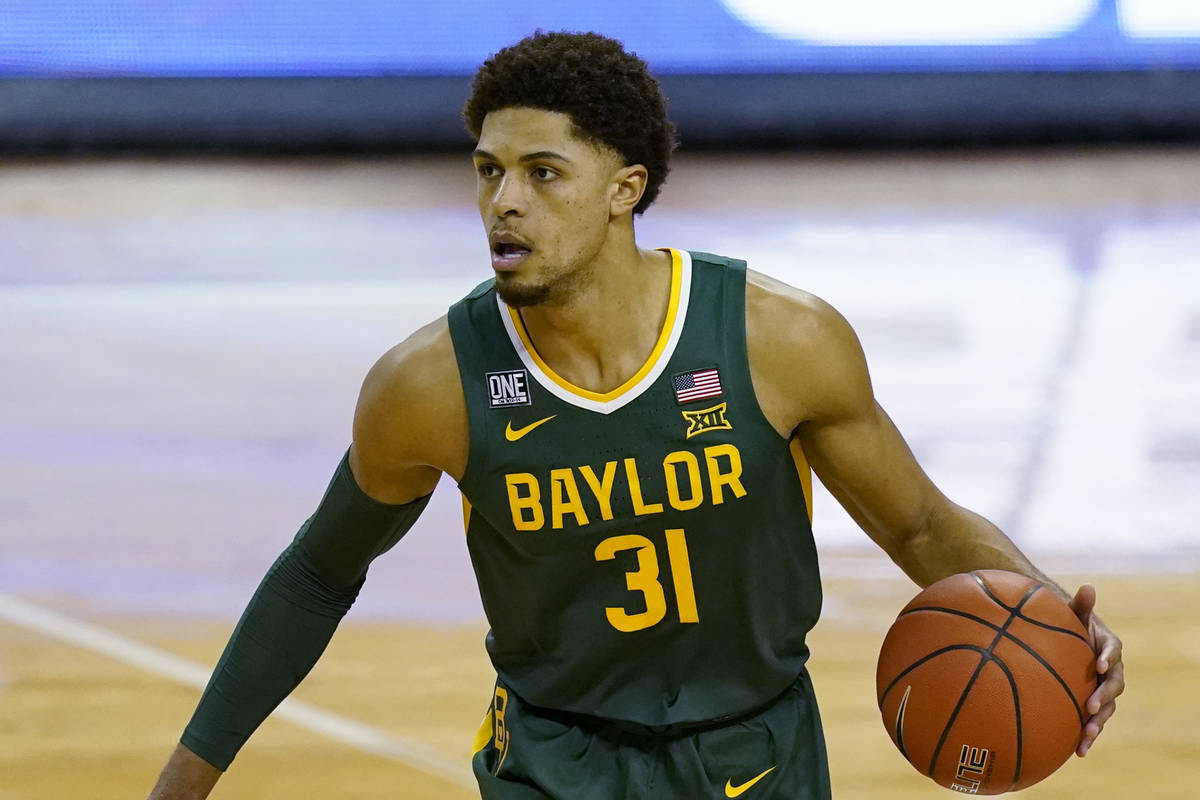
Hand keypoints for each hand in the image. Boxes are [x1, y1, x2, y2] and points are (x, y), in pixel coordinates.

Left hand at [1069, 584, 1124, 756]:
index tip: (1098, 665)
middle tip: (1091, 707)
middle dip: (1104, 698)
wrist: (1064, 640)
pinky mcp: (1092, 704)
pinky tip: (1077, 751)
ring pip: (1107, 709)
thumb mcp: (1074, 613)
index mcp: (1107, 647)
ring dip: (1098, 723)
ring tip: (1087, 735)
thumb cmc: (1068, 624)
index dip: (1107, 658)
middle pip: (1113, 686)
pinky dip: (1087, 735)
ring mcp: (1103, 689)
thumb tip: (1088, 587)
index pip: (1112, 652)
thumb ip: (1081, 604)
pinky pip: (1093, 720)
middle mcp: (1110, 670)